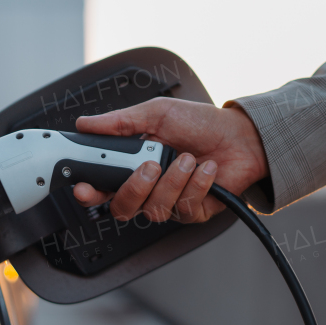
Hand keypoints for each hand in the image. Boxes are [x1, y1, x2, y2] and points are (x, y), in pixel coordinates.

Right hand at [72, 98, 268, 222]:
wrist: (240, 136)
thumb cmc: (201, 123)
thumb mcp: (157, 113)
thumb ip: (120, 122)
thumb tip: (86, 123)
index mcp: (133, 165)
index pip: (103, 188)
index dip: (89, 193)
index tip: (84, 188)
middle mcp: (149, 187)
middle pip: (123, 208)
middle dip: (134, 188)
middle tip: (150, 165)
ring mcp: (170, 201)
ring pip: (154, 209)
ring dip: (172, 181)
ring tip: (187, 158)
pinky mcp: (193, 211)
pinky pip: (184, 208)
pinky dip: (196, 185)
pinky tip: (206, 169)